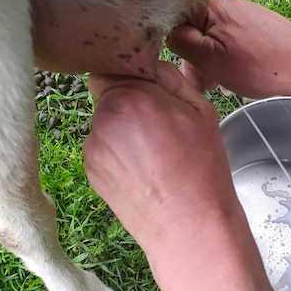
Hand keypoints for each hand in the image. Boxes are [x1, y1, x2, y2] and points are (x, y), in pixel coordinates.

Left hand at [83, 62, 273, 290]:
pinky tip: (142, 167)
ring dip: (122, 126)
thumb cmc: (200, 169)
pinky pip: (101, 146)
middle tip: (158, 121)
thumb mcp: (200, 110)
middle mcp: (103, 119)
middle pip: (107, 92)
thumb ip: (170, 78)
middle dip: (128, 100)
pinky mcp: (89, 170)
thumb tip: (151, 65)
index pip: (111, 64)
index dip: (129, 71)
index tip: (146, 83)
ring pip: (104, 120)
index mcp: (131, 97)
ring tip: (153, 150)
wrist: (188, 225)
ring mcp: (93, 147)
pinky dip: (117, 150)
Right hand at [168, 0, 290, 126]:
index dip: (180, 48)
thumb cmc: (257, 67)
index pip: (180, 21)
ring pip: (218, 39)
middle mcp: (231, 5)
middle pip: (200, 31)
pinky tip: (243, 75)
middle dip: (200, 58)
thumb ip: (182, 42)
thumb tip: (169, 33)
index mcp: (214, 8)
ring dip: (216, 61)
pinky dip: (234, 59)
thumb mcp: (209, 58)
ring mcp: (249, 15)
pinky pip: (237, 41)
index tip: (190, 71)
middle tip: (207, 84)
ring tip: (226, 83)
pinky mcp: (263, 27)